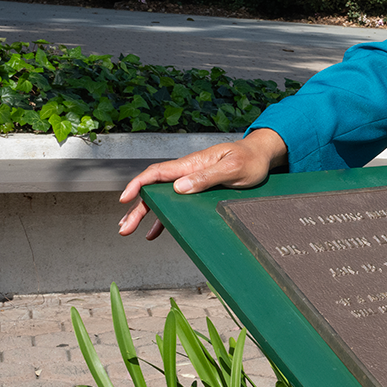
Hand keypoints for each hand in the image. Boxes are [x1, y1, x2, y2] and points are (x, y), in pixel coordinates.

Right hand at [118, 129, 287, 239]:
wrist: (262, 155)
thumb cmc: (250, 159)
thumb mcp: (232, 168)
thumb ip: (207, 176)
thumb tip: (179, 187)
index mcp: (193, 163)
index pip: (158, 172)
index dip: (139, 184)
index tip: (125, 198)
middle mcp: (189, 170)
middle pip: (154, 188)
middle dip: (136, 207)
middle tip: (124, 228)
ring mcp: (192, 180)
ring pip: (162, 197)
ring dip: (145, 213)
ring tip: (129, 230)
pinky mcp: (198, 189)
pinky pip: (175, 203)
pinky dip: (163, 216)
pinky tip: (154, 231)